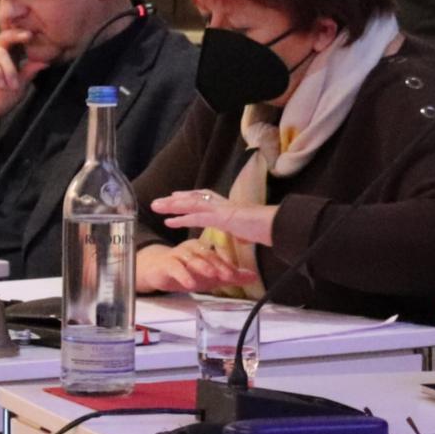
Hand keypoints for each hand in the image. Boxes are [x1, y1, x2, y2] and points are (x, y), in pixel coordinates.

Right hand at [0, 33, 47, 146]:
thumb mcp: (18, 88)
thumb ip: (28, 74)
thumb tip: (44, 63)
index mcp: (7, 58)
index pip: (16, 42)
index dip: (25, 36)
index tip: (36, 35)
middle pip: (6, 37)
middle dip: (18, 36)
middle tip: (29, 37)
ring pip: (0, 52)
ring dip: (9, 70)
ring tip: (11, 87)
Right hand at [136, 239, 257, 293]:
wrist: (156, 270)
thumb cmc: (186, 271)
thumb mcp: (209, 277)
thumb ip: (230, 276)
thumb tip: (253, 277)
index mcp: (203, 248)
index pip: (218, 256)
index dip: (228, 264)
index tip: (238, 274)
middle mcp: (192, 248)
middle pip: (207, 256)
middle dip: (219, 266)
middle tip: (229, 276)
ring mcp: (178, 254)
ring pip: (192, 259)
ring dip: (203, 267)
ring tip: (212, 276)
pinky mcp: (166, 263)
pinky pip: (175, 268)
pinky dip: (184, 275)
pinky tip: (190, 284)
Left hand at [150, 189, 275, 247]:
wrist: (278, 226)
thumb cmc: (269, 229)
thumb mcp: (251, 231)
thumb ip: (244, 233)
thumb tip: (244, 237)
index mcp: (230, 205)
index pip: (206, 197)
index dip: (190, 196)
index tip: (176, 196)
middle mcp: (223, 204)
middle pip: (194, 197)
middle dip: (175, 199)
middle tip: (159, 201)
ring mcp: (222, 209)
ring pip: (191, 204)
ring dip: (172, 205)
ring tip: (156, 207)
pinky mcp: (222, 218)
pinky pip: (197, 217)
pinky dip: (182, 219)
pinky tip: (170, 222)